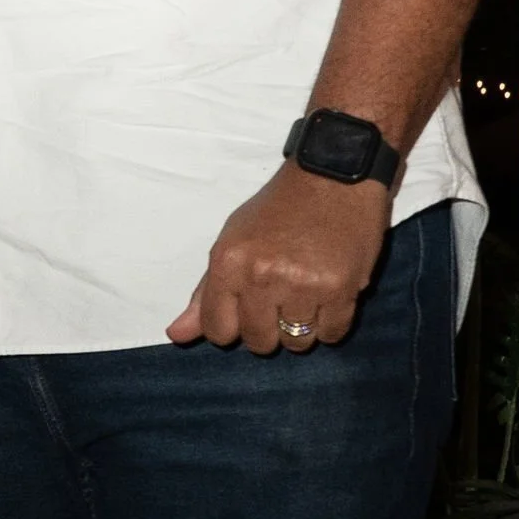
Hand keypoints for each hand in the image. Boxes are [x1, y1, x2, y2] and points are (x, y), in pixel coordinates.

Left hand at [167, 163, 388, 353]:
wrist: (332, 176)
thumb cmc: (278, 208)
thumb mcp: (232, 240)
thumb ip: (206, 292)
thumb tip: (176, 334)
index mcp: (228, 262)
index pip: (217, 330)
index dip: (231, 328)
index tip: (244, 313)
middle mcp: (261, 276)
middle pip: (258, 342)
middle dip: (268, 329)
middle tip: (280, 299)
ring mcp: (302, 285)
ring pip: (297, 343)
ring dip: (302, 328)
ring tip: (306, 295)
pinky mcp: (341, 289)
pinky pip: (332, 335)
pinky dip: (331, 323)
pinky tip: (329, 295)